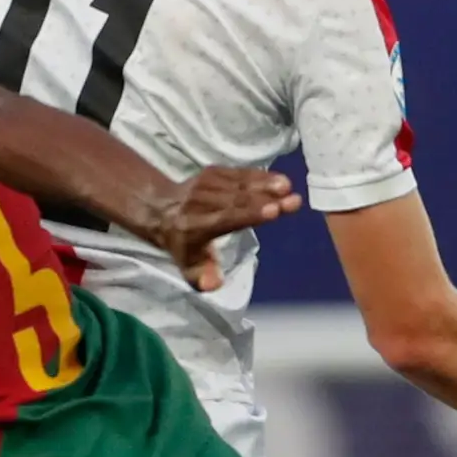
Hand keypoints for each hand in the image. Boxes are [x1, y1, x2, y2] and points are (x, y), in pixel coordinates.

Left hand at [148, 166, 300, 291]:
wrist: (162, 208)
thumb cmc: (182, 244)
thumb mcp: (187, 267)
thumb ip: (201, 277)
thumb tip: (215, 284)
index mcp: (196, 225)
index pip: (226, 218)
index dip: (250, 214)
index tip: (273, 211)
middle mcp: (201, 201)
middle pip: (239, 200)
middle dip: (267, 200)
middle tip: (294, 201)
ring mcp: (207, 183)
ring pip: (241, 184)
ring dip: (266, 185)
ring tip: (288, 187)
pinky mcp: (214, 172)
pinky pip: (240, 174)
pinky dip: (260, 176)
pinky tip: (280, 180)